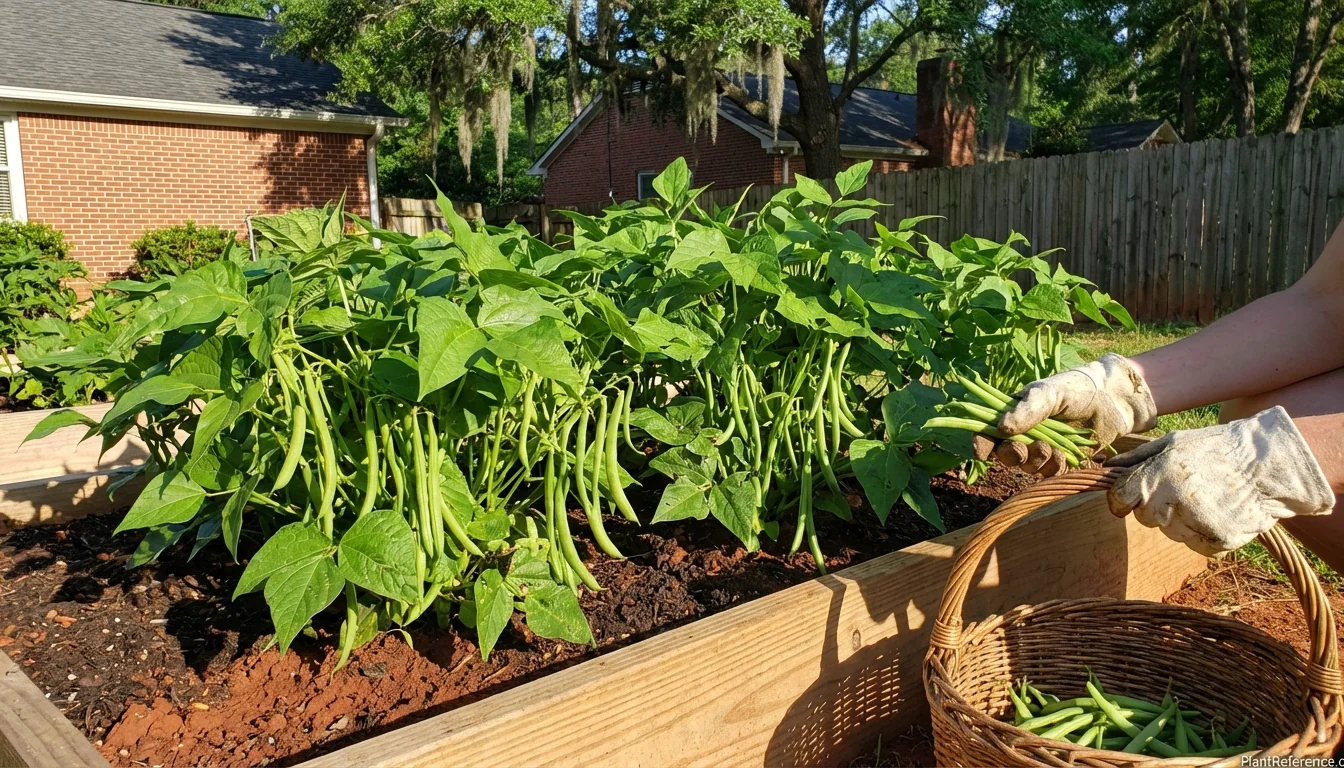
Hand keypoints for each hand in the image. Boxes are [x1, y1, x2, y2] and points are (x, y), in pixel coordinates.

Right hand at [972, 354, 1157, 475]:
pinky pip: (1049, 473)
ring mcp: (1043, 448)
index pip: (988, 431)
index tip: (980, 452)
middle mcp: (1025, 433)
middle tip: (1022, 448)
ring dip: (1036, 460)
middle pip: (1004, 454)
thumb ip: (1027, 410)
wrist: (1113, 399)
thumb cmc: (1077, 388)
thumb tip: (1001, 428)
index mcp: (1014, 413)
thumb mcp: (1049, 393)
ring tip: (1050, 447)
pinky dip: (1054, 468)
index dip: (981, 443)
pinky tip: (1064, 455)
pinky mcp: (1062, 460)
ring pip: (1027, 466)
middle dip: (1011, 455)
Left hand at [1104, 406, 1334, 554]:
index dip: (1121, 497)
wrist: (1268, 467)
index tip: (1129, 495)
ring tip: (1204, 497)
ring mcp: (1194, 526)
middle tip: (1181, 488)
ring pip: (1168, 531)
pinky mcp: (1215, 543)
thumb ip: (1135, 458)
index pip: (1118, 499)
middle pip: (1143, 517)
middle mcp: (1172, 503)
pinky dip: (1200, 532)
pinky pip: (1193, 544)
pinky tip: (1216, 512)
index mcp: (1157, 477)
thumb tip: (1104, 467)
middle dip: (1154, 504)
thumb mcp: (1172, 442)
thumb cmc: (1215, 449)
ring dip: (1178, 519)